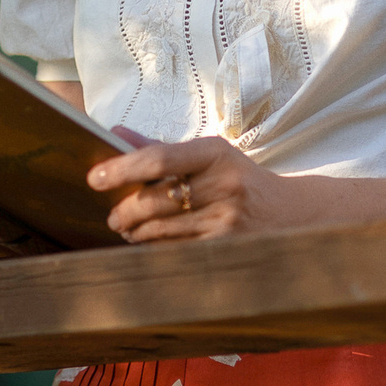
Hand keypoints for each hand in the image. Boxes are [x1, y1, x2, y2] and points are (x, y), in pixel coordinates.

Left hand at [88, 136, 307, 243]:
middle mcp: (223, 185)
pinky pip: (177, 251)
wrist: (290, 214)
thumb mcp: (209, 156)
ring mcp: (227, 220)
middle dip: (125, 212)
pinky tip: (151, 245)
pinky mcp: (227, 248)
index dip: (122, 169)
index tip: (95, 178)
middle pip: (155, 201)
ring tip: (128, 230)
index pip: (160, 159)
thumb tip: (114, 135)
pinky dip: (157, 250)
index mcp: (215, 153)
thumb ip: (160, 148)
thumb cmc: (239, 180)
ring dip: (137, 233)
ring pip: (162, 230)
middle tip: (113, 217)